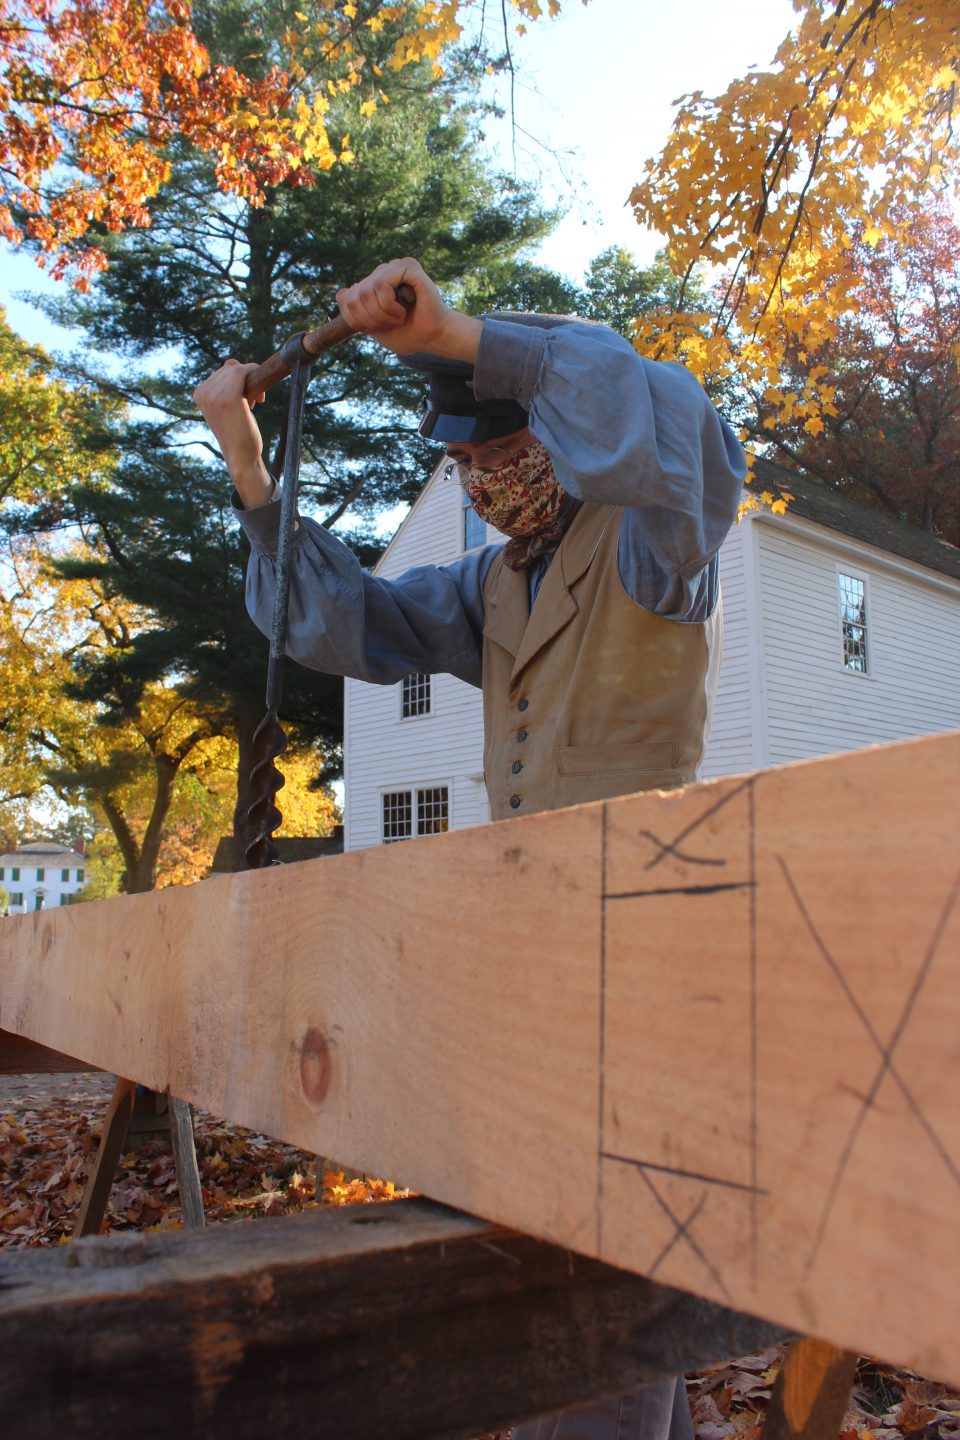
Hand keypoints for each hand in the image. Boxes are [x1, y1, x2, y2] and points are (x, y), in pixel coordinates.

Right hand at [193, 360, 273, 508]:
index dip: (238, 382)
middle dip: (246, 381)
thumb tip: (231, 362)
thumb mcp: (227, 406)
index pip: (222, 371)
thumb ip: (226, 383)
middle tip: (253, 403)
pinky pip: (243, 371)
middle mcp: (203, 392)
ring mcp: (214, 394)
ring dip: (252, 382)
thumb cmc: (238, 432)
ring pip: (238, 369)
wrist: (241, 457)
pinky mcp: (228, 397)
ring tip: (254, 404)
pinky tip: (259, 398)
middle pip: (230, 367)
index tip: (247, 400)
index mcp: (199, 394)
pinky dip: (254, 376)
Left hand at [336, 257, 481, 361]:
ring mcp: (394, 267)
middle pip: (354, 296)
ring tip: (399, 317)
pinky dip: (389, 305)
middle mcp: (382, 272)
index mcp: (373, 284)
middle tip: (391, 324)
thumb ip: (356, 313)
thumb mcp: (374, 327)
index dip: (356, 320)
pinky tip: (403, 310)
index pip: (345, 298)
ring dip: (381, 314)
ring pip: (366, 291)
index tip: (378, 328)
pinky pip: (381, 284)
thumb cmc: (408, 334)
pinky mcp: (407, 266)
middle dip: (370, 319)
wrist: (432, 338)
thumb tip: (341, 293)